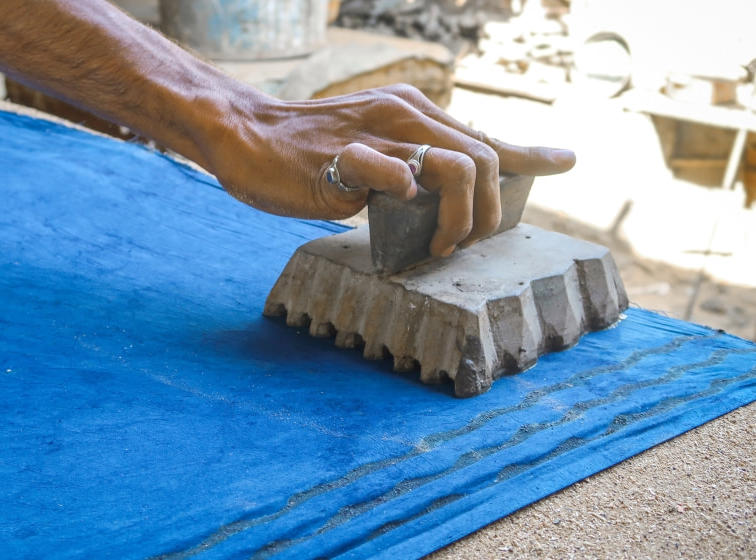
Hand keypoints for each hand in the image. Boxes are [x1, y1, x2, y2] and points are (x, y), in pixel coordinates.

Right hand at [210, 84, 575, 257]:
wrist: (246, 135)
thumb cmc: (306, 148)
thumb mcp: (370, 146)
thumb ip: (409, 164)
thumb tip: (440, 195)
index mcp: (413, 113)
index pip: (484, 137)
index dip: (528, 154)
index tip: (563, 162)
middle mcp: (404, 115)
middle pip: (484, 159)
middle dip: (488, 212)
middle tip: (462, 243)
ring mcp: (376, 134)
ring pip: (457, 167)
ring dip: (459, 218)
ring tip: (439, 244)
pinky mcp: (343, 158)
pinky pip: (394, 173)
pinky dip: (409, 196)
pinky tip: (397, 209)